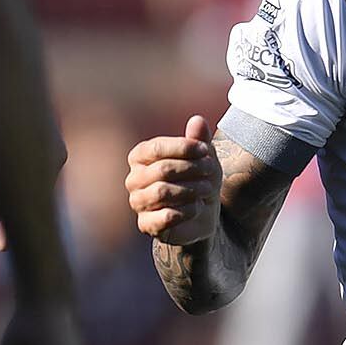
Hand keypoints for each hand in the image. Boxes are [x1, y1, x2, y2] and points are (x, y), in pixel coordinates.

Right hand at [126, 115, 222, 245]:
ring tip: (206, 190)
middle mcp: (134, 179)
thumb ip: (199, 139)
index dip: (183, 147)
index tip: (206, 151)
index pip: (156, 148)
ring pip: (162, 192)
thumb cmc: (197, 179)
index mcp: (140, 157)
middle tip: (212, 171)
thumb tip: (197, 120)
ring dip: (191, 189)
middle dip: (192, 169)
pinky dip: (187, 210)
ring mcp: (138, 202)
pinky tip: (197, 208)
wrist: (201, 215)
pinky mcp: (146, 224)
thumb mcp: (203, 157)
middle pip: (162, 170)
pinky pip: (166, 216)